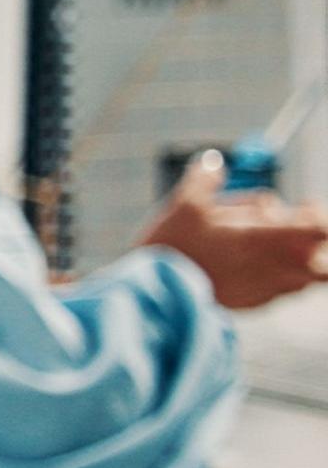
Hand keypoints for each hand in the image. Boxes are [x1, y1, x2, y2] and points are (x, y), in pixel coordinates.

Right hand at [136, 152, 327, 310]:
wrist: (157, 294)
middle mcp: (277, 267)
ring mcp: (268, 289)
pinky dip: (271, 277)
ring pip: (303, 276)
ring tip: (257, 247)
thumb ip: (206, 178)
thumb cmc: (174, 247)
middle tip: (286, 228)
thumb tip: (212, 163)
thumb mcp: (186, 203)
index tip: (304, 207)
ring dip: (292, 259)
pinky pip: (279, 290)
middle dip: (311, 242)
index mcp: (267, 237)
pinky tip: (240, 268)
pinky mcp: (255, 304)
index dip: (318, 216)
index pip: (321, 229)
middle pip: (323, 260)